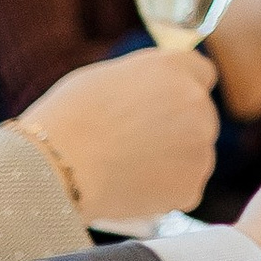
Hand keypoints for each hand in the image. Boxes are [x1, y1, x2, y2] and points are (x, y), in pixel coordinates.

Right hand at [21, 48, 218, 220]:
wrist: (59, 165)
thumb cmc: (69, 118)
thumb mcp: (106, 77)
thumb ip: (141, 82)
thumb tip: (149, 94)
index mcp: (173, 68)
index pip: (201, 72)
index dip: (181, 89)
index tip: (165, 105)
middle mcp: (196, 102)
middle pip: (200, 115)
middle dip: (178, 128)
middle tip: (138, 144)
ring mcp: (199, 146)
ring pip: (193, 154)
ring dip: (172, 161)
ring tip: (127, 169)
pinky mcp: (192, 186)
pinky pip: (183, 188)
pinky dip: (163, 192)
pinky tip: (131, 189)